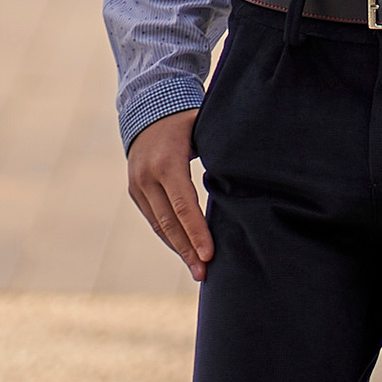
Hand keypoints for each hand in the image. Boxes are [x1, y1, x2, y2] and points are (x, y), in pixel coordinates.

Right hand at [127, 111, 212, 279]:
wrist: (146, 107)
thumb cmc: (186, 119)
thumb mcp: (203, 129)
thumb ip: (220, 154)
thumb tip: (247, 177)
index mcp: (167, 162)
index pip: (184, 205)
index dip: (197, 232)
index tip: (210, 255)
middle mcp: (147, 176)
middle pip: (169, 223)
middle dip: (188, 250)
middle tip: (205, 274)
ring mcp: (137, 185)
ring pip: (160, 226)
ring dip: (178, 249)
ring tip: (197, 269)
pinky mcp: (134, 191)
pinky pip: (154, 219)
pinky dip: (170, 236)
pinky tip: (185, 250)